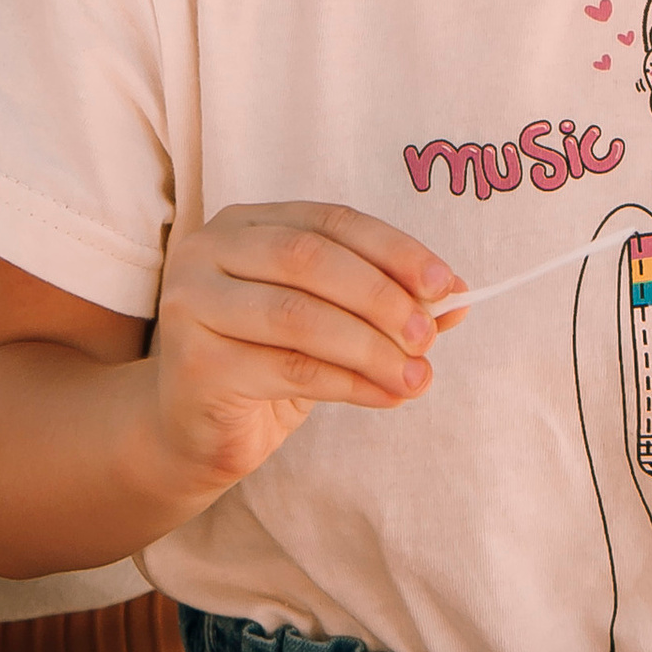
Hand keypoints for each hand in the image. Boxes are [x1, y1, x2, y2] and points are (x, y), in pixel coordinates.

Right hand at [149, 203, 461, 495]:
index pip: (330, 220)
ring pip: (299, 316)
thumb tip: (457, 299)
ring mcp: (193, 306)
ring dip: (371, 347)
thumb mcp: (329, 322)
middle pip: (309, 259)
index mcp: (244, 224)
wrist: (195, 430)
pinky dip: (351, 384)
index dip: (393, 249)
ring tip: (416, 376)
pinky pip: (290, 369)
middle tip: (427, 336)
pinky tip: (385, 395)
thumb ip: (385, 302)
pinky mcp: (196, 364)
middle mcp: (208, 252)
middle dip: (381, 296)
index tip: (446, 284)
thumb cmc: (266, 363)